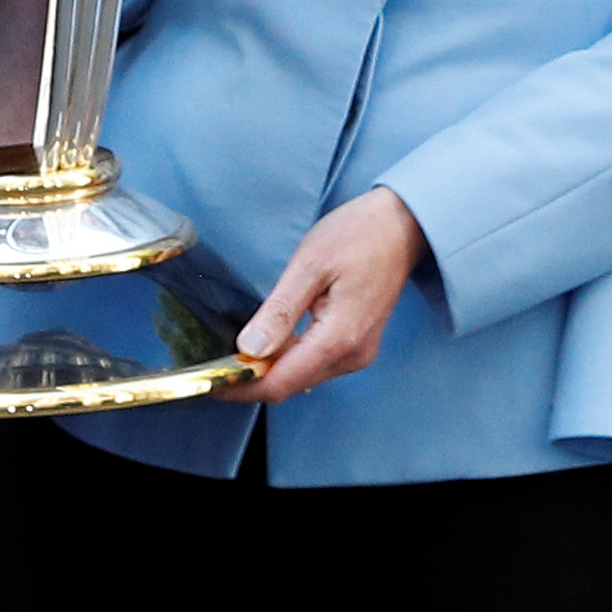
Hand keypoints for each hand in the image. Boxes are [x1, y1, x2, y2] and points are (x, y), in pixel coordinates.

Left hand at [229, 185, 425, 402]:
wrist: (401, 225)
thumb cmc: (358, 235)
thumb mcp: (310, 265)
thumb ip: (280, 310)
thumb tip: (250, 348)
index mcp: (339, 339)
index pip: (281, 382)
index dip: (242, 387)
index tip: (210, 383)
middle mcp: (352, 356)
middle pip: (291, 385)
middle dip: (251, 380)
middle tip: (213, 367)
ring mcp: (358, 352)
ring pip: (302, 376)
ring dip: (268, 370)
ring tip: (234, 355)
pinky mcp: (357, 344)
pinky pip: (315, 362)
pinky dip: (287, 358)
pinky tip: (267, 342)